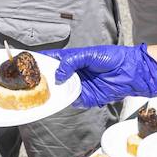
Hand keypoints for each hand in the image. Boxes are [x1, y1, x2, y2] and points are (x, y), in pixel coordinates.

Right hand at [41, 43, 156, 108]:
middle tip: (30, 82)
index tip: (26, 63)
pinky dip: (66, 101)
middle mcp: (72, 73)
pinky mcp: (85, 98)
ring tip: (41, 91)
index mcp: (71, 59)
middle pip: (53, 78)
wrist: (130, 72)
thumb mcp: (89, 55)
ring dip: (53, 92)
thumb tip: (58, 75)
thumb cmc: (111, 58)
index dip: (40, 61)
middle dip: (43, 80)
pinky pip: (71, 101)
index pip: (52, 59)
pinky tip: (59, 98)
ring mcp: (78, 86)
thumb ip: (71, 62)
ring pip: (60, 91)